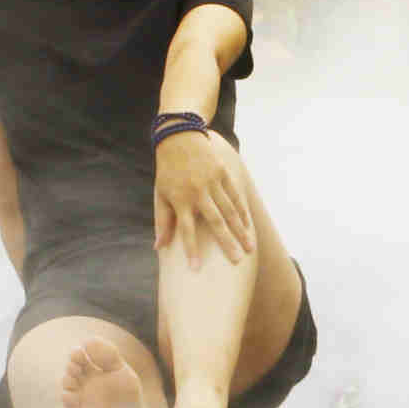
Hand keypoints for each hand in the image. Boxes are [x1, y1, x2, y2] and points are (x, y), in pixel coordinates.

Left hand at [151, 127, 253, 265]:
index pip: (185, 230)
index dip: (190, 250)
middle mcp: (197, 192)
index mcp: (180, 200)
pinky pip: (235, 196)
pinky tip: (248, 226)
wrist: (179, 138)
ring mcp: (212, 182)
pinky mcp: (222, 173)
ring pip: (229, 211)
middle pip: (215, 222)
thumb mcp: (160, 195)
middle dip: (226, 243)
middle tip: (237, 261)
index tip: (196, 269)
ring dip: (240, 230)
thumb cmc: (167, 172)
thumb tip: (159, 248)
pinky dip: (242, 212)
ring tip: (249, 248)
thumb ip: (162, 222)